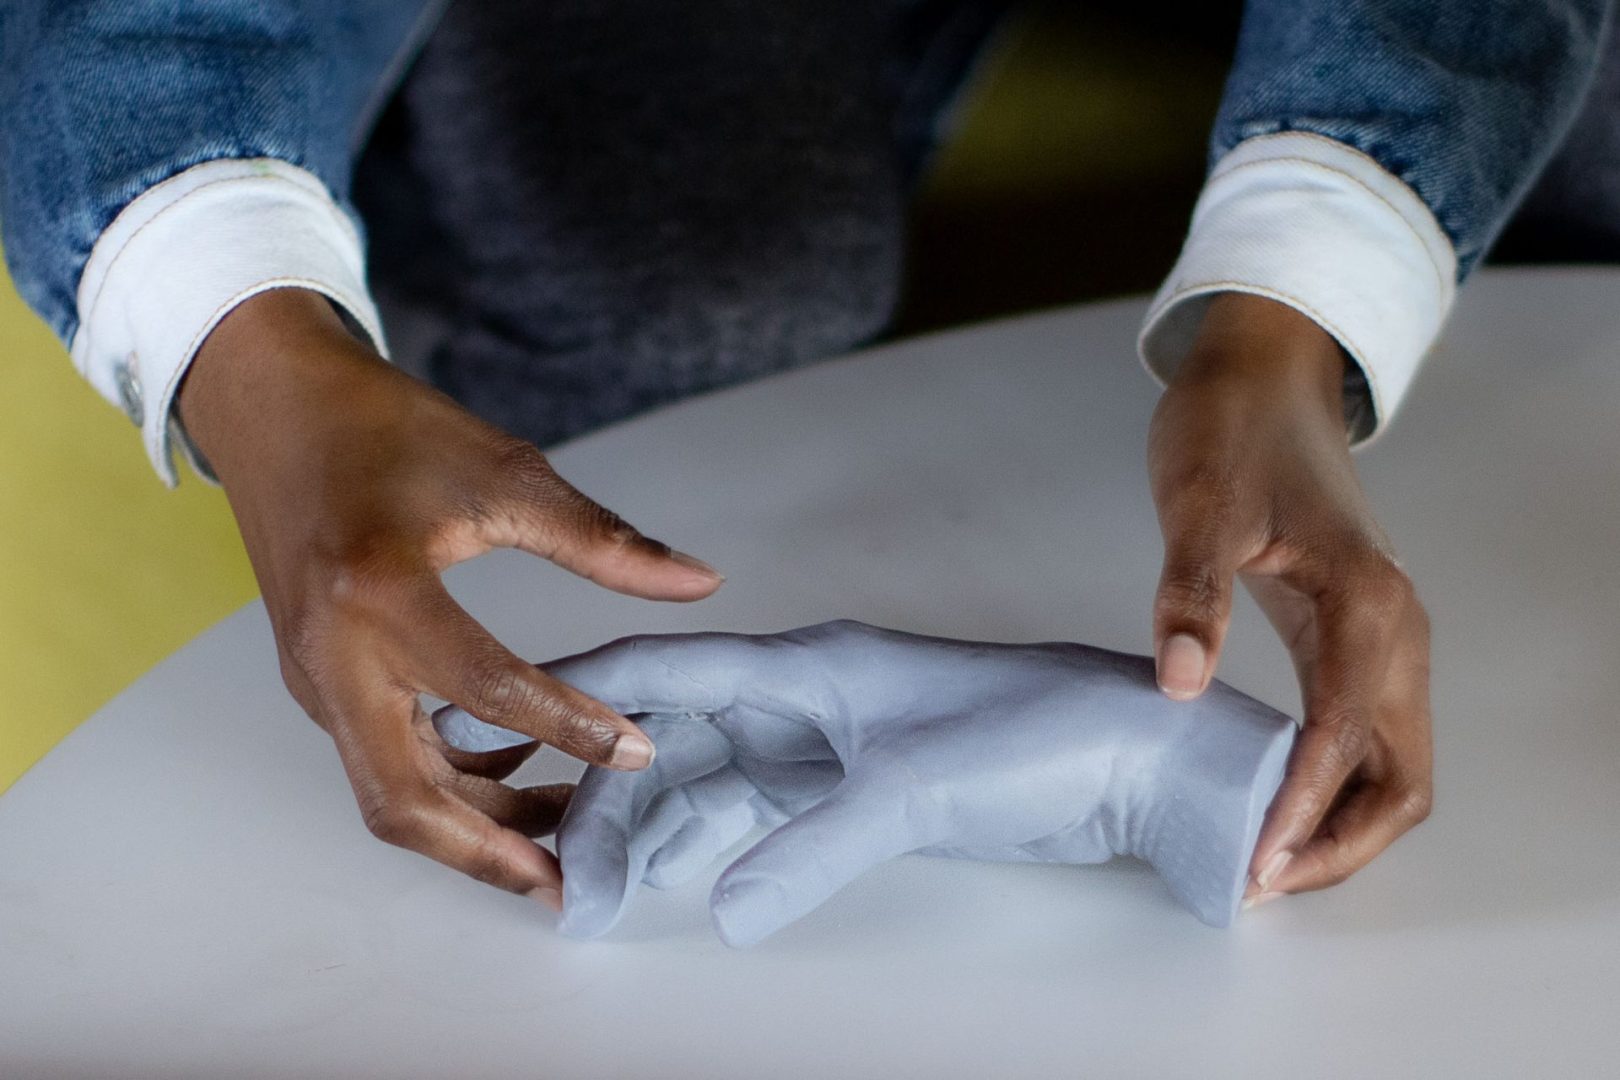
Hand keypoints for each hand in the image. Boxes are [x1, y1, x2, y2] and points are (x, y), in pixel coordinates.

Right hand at [177, 288, 723, 905]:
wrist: (271, 402)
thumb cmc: (385, 426)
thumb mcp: (503, 471)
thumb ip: (603, 542)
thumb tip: (701, 582)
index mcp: (377, 592)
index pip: (487, 689)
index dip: (572, 728)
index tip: (641, 752)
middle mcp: (331, 654)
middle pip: (402, 800)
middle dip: (489, 852)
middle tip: (572, 881)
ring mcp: (314, 676)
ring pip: (389, 790)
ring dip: (472, 824)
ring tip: (563, 834)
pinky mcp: (316, 679)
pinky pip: (381, 756)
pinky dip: (446, 778)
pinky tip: (516, 769)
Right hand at [436, 621, 1295, 944]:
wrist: (1134, 756)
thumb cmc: (1040, 732)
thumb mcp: (916, 788)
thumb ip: (812, 849)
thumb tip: (722, 909)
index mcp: (809, 666)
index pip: (670, 673)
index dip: (582, 697)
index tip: (503, 726)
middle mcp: (804, 699)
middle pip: (672, 743)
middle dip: (608, 804)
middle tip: (565, 883)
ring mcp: (825, 747)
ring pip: (706, 784)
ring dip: (650, 833)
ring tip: (596, 897)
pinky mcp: (854, 792)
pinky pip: (753, 816)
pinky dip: (707, 847)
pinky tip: (672, 882)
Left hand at [1147, 292, 1432, 905]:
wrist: (1264, 379)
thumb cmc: (1232, 431)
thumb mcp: (1199, 504)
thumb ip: (1190, 592)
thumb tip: (1178, 683)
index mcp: (1366, 604)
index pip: (1348, 737)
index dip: (1305, 808)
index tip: (1255, 861)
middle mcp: (1396, 631)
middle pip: (1401, 777)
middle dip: (1341, 844)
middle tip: (1262, 882)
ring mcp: (1386, 638)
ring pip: (1394, 765)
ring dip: (1344, 826)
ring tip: (1268, 863)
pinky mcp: (1357, 638)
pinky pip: (1367, 736)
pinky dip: (1336, 786)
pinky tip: (1277, 804)